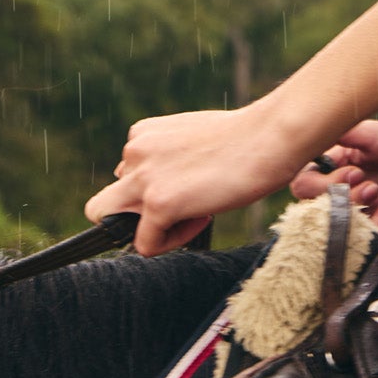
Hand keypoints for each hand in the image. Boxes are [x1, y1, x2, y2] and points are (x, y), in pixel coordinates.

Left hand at [86, 101, 308, 256]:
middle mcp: (134, 153)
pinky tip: (204, 218)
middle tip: (180, 210)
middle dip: (137, 215)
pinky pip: (145, 244)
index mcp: (142, 134)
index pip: (127, 178)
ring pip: (113, 225)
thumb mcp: (194, 138)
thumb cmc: (247, 138)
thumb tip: (166, 188)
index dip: (158, 191)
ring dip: (152, 227)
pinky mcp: (157, 202)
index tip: (194, 186)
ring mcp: (143, 178)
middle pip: (105, 204)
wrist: (271, 135)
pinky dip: (172, 242)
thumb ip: (169, 159)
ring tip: (193, 215)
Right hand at [287, 118, 377, 235]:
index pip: (304, 182)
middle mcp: (346, 187)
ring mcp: (364, 208)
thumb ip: (338, 133)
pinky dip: (375, 226)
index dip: (320, 183)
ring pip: (338, 226)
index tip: (353, 171)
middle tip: (370, 185)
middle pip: (315, 208)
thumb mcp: (373, 132)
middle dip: (339, 199)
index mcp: (338, 162)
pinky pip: (365, 238)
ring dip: (356, 213)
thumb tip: (306, 132)